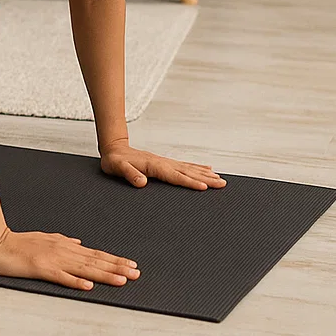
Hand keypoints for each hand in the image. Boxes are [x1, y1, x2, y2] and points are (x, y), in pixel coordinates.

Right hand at [0, 228, 139, 289]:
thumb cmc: (18, 243)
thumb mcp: (45, 238)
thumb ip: (63, 241)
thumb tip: (79, 243)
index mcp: (64, 245)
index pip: (94, 254)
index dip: (114, 260)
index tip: (131, 266)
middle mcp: (63, 251)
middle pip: (94, 261)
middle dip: (117, 267)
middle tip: (136, 274)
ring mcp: (53, 260)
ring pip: (84, 269)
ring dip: (104, 274)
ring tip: (122, 280)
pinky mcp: (41, 268)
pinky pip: (61, 276)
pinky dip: (75, 281)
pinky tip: (88, 286)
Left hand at [100, 142, 224, 189]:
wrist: (113, 148)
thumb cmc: (114, 161)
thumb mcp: (117, 168)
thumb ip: (129, 174)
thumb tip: (141, 182)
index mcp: (154, 166)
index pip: (175, 176)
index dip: (189, 182)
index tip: (204, 187)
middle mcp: (163, 163)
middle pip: (188, 172)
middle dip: (206, 179)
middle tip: (222, 184)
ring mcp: (165, 162)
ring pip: (189, 169)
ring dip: (205, 174)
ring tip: (220, 178)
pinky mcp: (164, 162)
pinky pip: (185, 165)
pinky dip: (197, 168)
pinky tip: (206, 169)